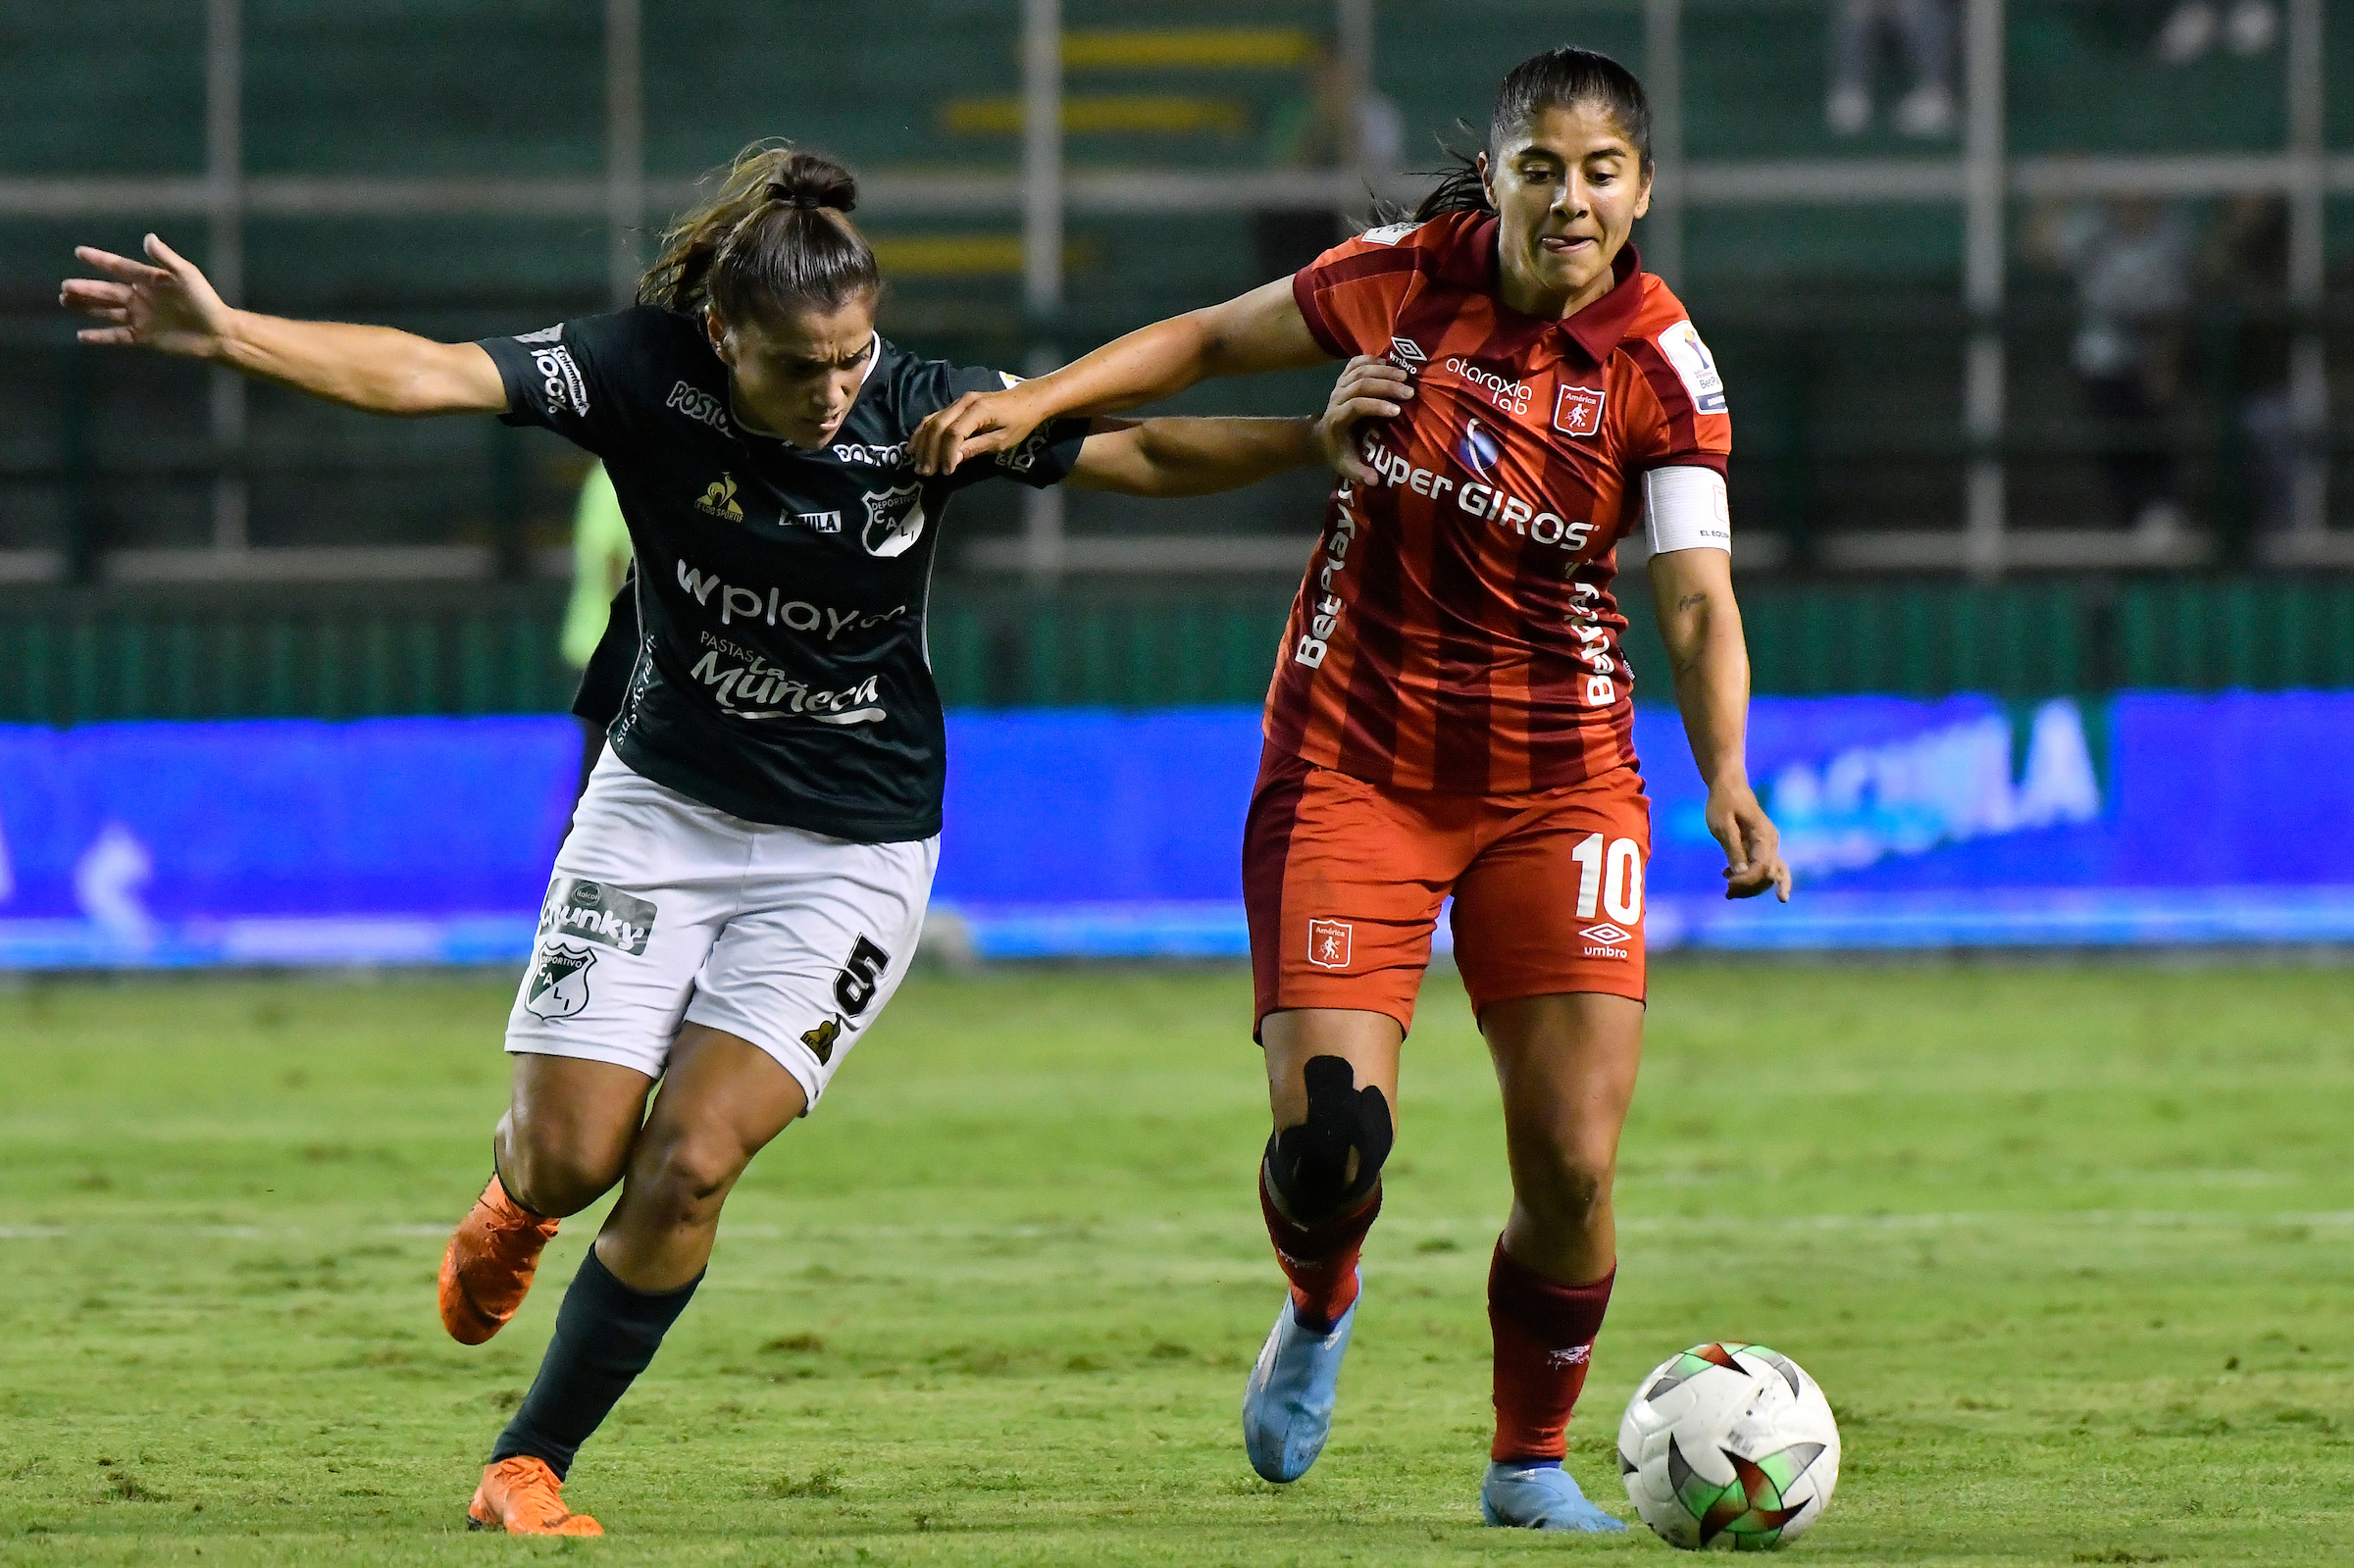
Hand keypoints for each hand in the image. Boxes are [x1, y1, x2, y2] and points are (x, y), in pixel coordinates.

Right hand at [59, 233, 236, 357]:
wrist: (218, 333)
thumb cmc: (205, 300)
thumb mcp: (186, 275)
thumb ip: (166, 258)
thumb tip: (148, 237)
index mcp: (149, 280)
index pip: (119, 267)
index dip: (100, 260)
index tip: (80, 252)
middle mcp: (141, 297)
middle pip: (107, 291)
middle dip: (86, 289)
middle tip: (64, 287)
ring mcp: (141, 318)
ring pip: (107, 311)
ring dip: (87, 307)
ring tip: (65, 301)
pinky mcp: (144, 337)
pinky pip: (117, 336)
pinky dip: (100, 336)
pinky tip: (82, 336)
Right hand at [911, 385, 1043, 475]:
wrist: (1027, 399)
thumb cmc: (1019, 422)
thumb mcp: (1002, 440)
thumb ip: (976, 448)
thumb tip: (952, 460)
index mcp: (978, 410)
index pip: (954, 433)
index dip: (946, 454)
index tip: (946, 471)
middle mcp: (964, 402)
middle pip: (938, 426)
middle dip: (929, 451)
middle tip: (924, 472)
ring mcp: (958, 401)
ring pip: (932, 421)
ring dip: (922, 443)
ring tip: (917, 463)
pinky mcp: (956, 404)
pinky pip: (934, 417)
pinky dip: (923, 432)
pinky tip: (915, 446)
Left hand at [1314, 354, 1411, 485]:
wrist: (1320, 436)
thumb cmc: (1338, 452)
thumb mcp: (1346, 466)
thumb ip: (1360, 473)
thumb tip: (1375, 481)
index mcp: (1337, 419)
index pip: (1356, 406)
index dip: (1376, 406)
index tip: (1397, 411)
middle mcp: (1336, 398)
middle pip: (1360, 384)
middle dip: (1386, 386)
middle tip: (1409, 391)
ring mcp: (1339, 385)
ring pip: (1360, 370)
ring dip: (1383, 370)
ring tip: (1405, 376)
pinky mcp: (1343, 378)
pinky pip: (1356, 363)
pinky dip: (1373, 360)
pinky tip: (1390, 362)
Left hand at [1705, 781, 1791, 901]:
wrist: (1728, 785)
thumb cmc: (1723, 802)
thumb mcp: (1723, 825)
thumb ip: (1732, 848)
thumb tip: (1741, 873)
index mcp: (1764, 836)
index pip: (1763, 868)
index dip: (1748, 881)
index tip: (1728, 884)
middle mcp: (1771, 842)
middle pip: (1769, 875)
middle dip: (1750, 888)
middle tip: (1727, 893)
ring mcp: (1768, 845)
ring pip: (1768, 874)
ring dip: (1751, 887)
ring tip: (1729, 893)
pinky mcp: (1760, 846)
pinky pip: (1762, 868)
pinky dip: (1749, 878)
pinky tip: (1728, 877)